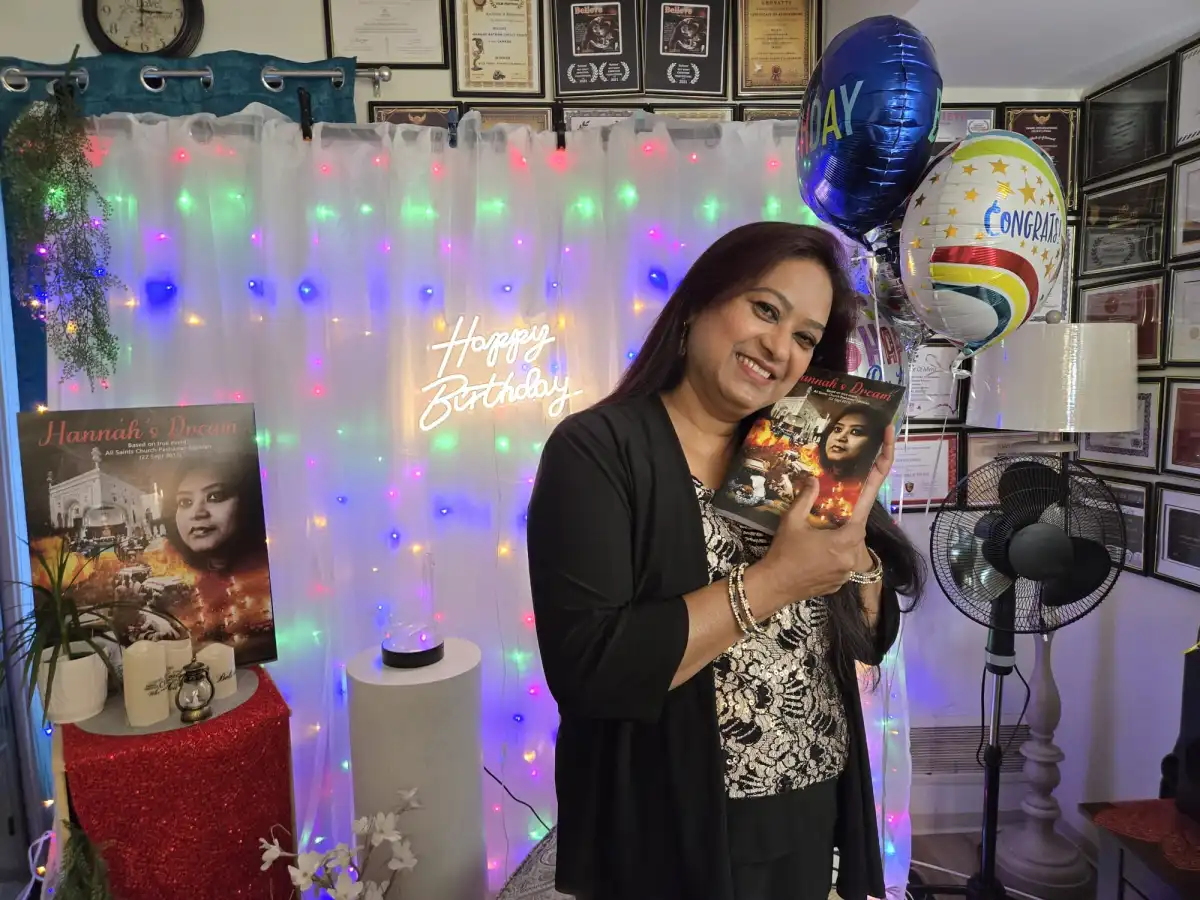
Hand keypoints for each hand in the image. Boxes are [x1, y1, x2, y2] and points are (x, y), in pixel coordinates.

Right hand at [757, 425, 894, 602]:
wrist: (774, 588)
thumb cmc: (783, 553)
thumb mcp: (792, 521)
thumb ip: (806, 498)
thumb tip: (813, 479)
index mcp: (848, 536)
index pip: (869, 498)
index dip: (882, 466)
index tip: (888, 441)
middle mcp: (854, 554)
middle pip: (857, 523)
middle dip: (843, 515)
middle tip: (821, 516)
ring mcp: (850, 569)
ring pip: (849, 541)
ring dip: (836, 533)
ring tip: (812, 537)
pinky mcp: (842, 580)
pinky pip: (842, 557)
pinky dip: (831, 549)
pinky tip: (812, 552)